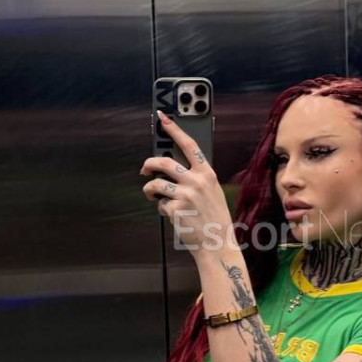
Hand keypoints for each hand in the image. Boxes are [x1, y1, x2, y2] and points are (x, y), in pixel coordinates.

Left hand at [140, 111, 232, 256]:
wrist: (217, 244)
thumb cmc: (214, 218)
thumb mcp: (212, 192)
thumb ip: (196, 178)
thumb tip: (171, 168)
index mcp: (207, 174)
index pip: (188, 144)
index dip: (174, 129)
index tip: (162, 117)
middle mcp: (196, 181)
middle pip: (163, 162)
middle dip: (149, 164)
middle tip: (145, 170)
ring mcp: (185, 195)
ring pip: (155, 184)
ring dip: (149, 190)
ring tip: (153, 196)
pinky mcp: (175, 209)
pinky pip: (160, 204)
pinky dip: (162, 209)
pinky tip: (173, 216)